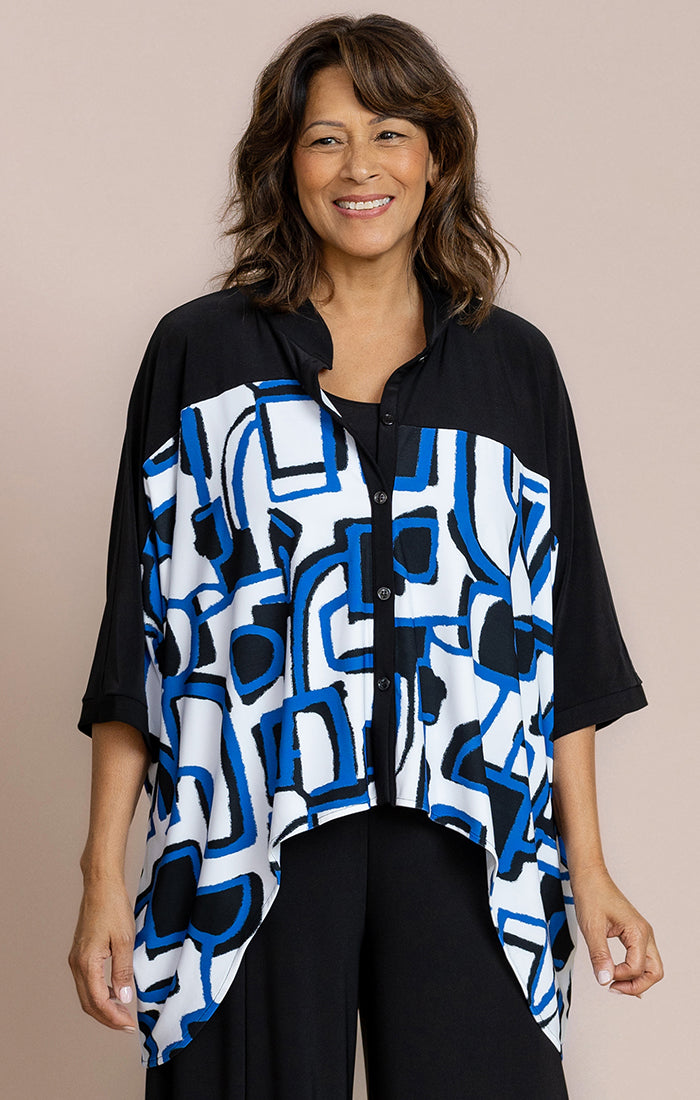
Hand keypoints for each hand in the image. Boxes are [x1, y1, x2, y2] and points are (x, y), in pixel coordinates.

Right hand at [68, 878, 136, 1031]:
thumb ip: (123, 971)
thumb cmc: (113, 908)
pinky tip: (115, 991)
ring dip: (103, 1006)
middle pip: (88, 1003)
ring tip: (123, 1011)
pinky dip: (100, 992)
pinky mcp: (80, 953)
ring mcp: (76, 958)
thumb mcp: (124, 940)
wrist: (101, 885)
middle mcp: (77, 963)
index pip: (98, 1002)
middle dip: (107, 1017)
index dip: (113, 1017)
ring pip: (86, 993)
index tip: (129, 1025)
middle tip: (126, 1024)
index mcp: (87, 962)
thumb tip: (123, 998)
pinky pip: (87, 981)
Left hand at [570, 865, 663, 996]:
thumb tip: (605, 980)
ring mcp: (642, 933)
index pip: (637, 968)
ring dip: (636, 979)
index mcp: (638, 931)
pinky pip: (642, 958)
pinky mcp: (634, 933)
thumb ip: (599, 955)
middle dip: (636, 985)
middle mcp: (645, 933)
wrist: (590, 876)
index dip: (620, 976)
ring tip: (614, 984)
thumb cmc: (591, 895)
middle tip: (613, 988)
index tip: (602, 973)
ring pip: (651, 967)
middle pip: (655, 972)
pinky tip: (619, 975)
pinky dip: (634, 970)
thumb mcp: (591, 927)